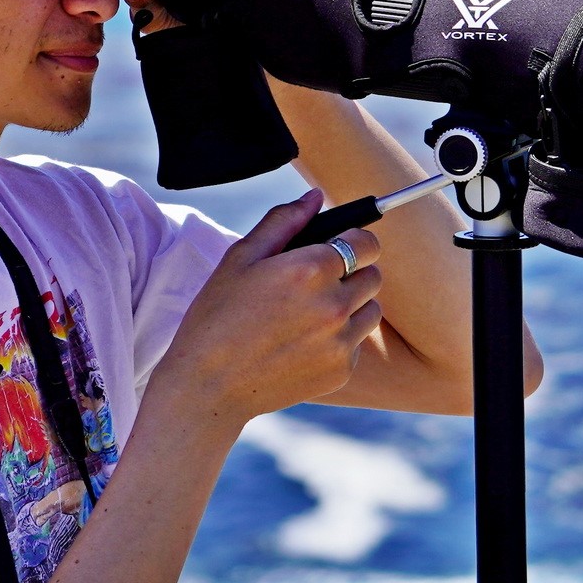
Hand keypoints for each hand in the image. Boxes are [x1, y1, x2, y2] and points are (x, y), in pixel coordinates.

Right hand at [149, 191, 383, 430]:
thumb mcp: (241, 259)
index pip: (367, 243)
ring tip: (311, 315)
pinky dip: (339, 340)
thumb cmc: (217, 317)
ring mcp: (341, 341)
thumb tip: (315, 196)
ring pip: (372, 310)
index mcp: (311, 268)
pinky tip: (302, 344)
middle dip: (353, 274)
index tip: (338, 249)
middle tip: (316, 285)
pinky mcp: (342, 370)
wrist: (208, 386)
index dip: (354, 242)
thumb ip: (283, 221)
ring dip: (352, 307)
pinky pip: (357, 344)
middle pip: (374, 276)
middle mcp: (334, 304)